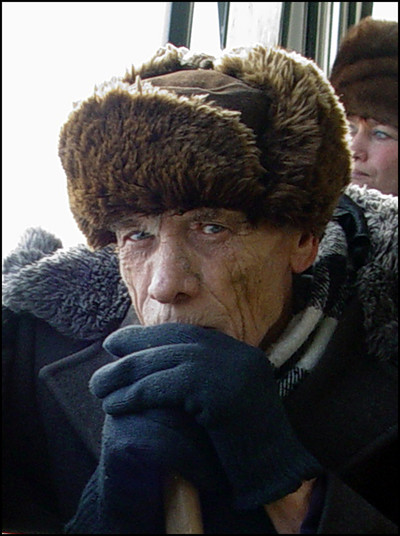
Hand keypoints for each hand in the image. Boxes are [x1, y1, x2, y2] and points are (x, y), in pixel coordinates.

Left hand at [91, 323, 320, 508]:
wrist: (274, 469)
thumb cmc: (246, 440)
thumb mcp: (225, 397)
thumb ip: (202, 376)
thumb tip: (157, 368)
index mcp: (237, 352)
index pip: (187, 333)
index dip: (152, 335)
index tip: (123, 340)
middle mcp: (234, 354)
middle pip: (173, 342)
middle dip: (134, 346)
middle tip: (106, 350)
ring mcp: (228, 369)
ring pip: (164, 362)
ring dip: (125, 374)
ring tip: (99, 386)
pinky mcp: (216, 391)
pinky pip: (165, 387)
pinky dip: (135, 394)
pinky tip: (115, 405)